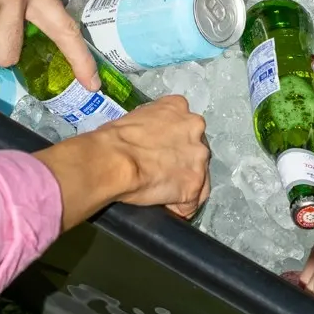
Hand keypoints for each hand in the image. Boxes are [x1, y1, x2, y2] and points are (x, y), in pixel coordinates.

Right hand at [97, 96, 210, 216]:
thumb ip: (152, 125)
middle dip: (183, 161)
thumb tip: (147, 139)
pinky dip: (179, 206)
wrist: (114, 160)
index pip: (186, 125)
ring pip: (198, 175)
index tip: (163, 150)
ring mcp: (198, 157)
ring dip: (183, 184)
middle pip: (196, 149)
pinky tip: (164, 205)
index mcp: (179, 107)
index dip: (175, 141)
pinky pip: (191, 201)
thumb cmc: (114, 139)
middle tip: (161, 171)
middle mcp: (195, 128)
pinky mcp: (194, 184)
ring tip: (162, 192)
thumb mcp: (135, 117)